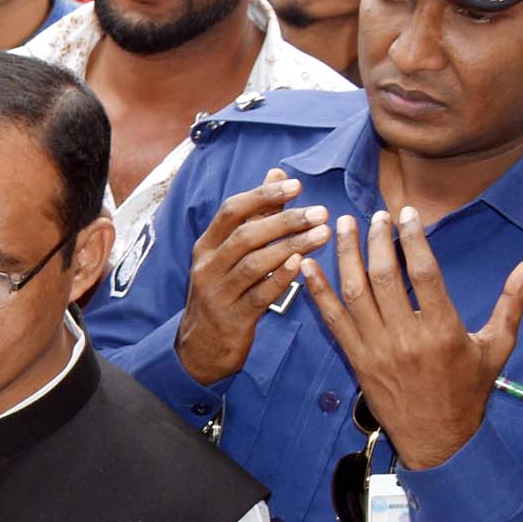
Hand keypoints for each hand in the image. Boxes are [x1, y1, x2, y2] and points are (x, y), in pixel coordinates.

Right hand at [172, 169, 331, 385]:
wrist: (199, 348)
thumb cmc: (223, 292)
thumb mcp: (229, 253)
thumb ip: (255, 214)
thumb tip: (276, 172)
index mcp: (206, 246)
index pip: (231, 211)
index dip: (263, 195)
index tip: (296, 185)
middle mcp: (207, 267)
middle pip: (245, 235)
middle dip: (285, 221)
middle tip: (320, 212)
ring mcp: (217, 293)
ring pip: (255, 264)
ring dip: (291, 246)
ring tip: (323, 234)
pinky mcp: (232, 319)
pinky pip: (259, 295)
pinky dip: (280, 278)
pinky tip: (302, 265)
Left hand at [300, 206, 522, 469]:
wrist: (437, 438)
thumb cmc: (470, 389)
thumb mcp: (499, 344)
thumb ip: (514, 300)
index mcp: (443, 331)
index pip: (426, 274)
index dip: (415, 239)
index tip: (407, 213)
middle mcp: (407, 338)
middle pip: (386, 278)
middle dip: (377, 241)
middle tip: (374, 214)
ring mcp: (377, 349)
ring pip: (356, 293)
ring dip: (345, 256)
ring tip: (341, 225)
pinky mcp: (356, 359)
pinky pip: (333, 320)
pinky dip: (317, 291)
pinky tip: (307, 265)